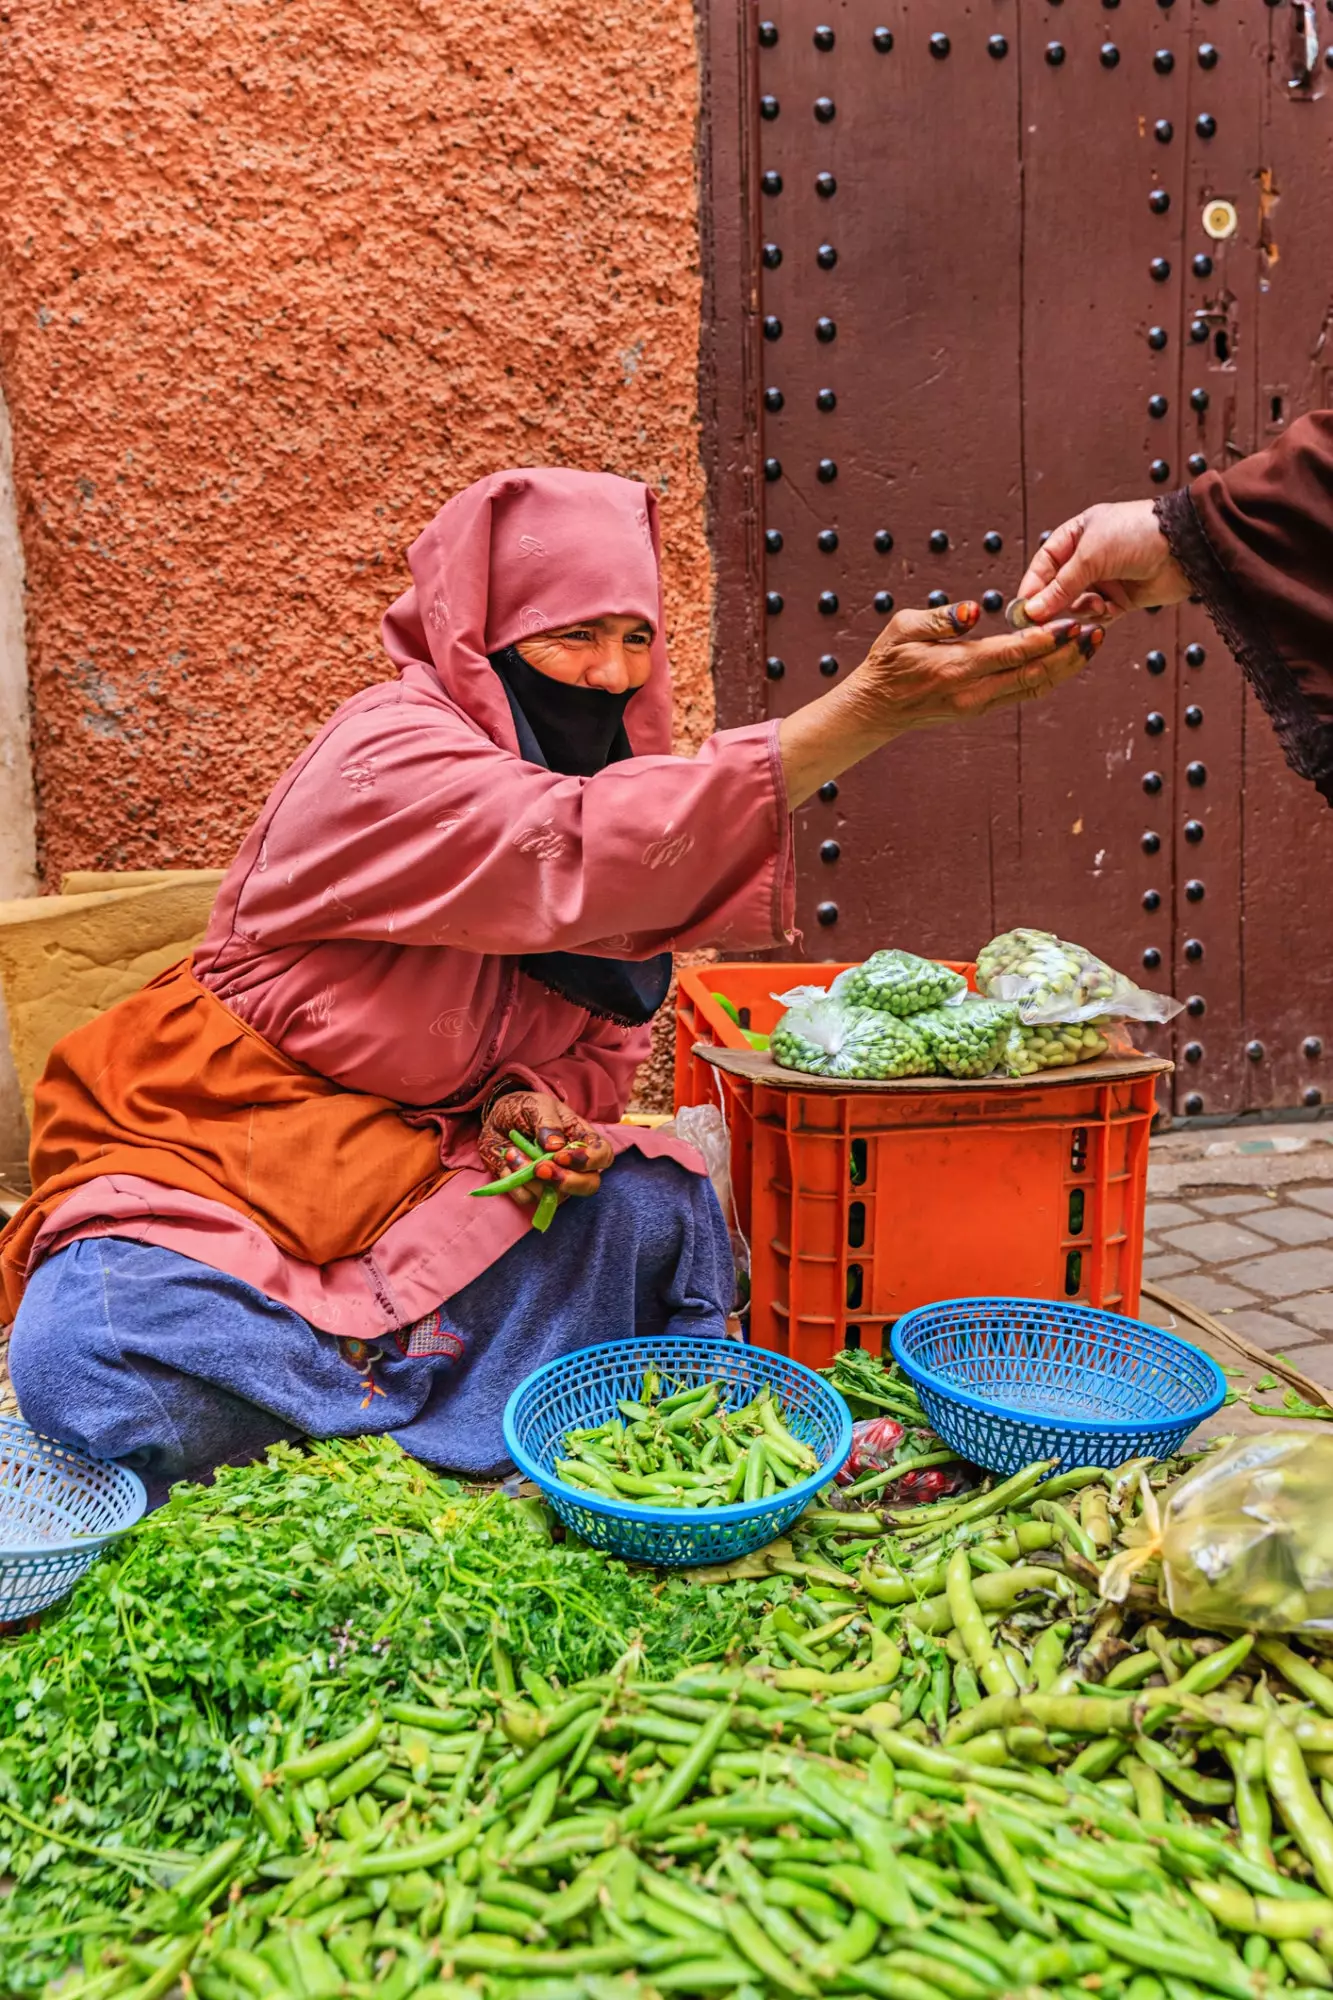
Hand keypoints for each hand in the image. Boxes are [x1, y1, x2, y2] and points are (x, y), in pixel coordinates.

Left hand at [479, 1087, 613, 1208]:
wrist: (497, 1117)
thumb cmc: (526, 1108)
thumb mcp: (537, 1106)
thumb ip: (548, 1123)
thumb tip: (555, 1146)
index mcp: (583, 1140)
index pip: (603, 1156)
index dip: (588, 1161)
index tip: (560, 1156)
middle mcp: (574, 1165)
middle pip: (588, 1185)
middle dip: (566, 1181)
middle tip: (540, 1168)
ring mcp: (554, 1180)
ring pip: (555, 1196)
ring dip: (531, 1179)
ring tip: (512, 1153)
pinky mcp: (531, 1189)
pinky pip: (528, 1198)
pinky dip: (514, 1183)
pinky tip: (507, 1161)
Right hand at [778, 599, 1102, 808]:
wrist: (875, 709)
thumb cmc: (886, 662)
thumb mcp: (903, 628)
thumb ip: (941, 618)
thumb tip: (975, 609)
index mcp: (956, 668)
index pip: (1013, 652)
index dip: (1048, 639)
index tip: (1075, 622)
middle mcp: (973, 692)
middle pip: (1034, 674)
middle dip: (1070, 654)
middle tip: (1098, 630)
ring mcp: (979, 705)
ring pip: (1034, 687)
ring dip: (1066, 668)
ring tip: (1092, 645)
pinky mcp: (981, 709)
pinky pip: (1024, 693)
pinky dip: (1049, 676)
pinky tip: (1065, 660)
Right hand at [1015, 499, 1190, 624]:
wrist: (1188, 547)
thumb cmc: (1139, 534)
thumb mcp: (1091, 556)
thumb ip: (1060, 586)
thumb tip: (1032, 611)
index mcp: (1076, 535)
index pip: (1043, 565)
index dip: (1031, 588)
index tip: (1022, 611)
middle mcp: (1088, 558)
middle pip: (1057, 590)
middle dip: (1054, 605)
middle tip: (1046, 624)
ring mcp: (1105, 579)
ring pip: (1077, 606)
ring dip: (1081, 611)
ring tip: (1095, 606)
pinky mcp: (1121, 599)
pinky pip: (1098, 616)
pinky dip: (1099, 618)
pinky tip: (1106, 613)